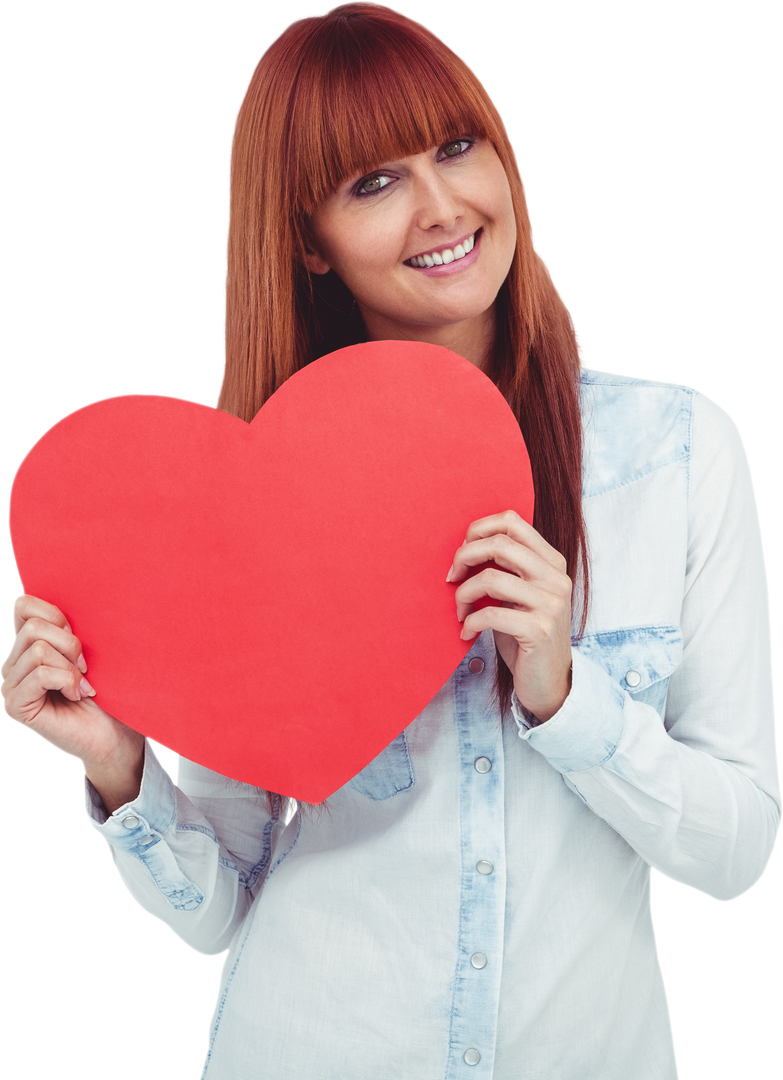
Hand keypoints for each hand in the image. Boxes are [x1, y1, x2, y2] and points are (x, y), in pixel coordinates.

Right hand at [1, 593, 144, 774]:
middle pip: (34, 625)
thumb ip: (69, 628)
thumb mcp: (87, 651)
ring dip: (70, 666)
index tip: (78, 635)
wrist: (113, 735)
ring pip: (38, 649)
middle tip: (85, 667)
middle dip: (69, 643)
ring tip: (81, 684)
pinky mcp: (15, 706)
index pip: (21, 604)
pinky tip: (76, 695)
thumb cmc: (105, 692)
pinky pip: (40, 674)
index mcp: (25, 644)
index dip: (55, 613)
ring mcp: (9, 686)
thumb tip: (76, 593)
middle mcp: (10, 663)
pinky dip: (67, 680)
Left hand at [447, 510, 572, 721]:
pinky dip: (469, 622)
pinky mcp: (539, 630)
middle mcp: (556, 578)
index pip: (512, 522)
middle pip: (499, 543)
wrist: (550, 682)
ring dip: (463, 595)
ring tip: (460, 611)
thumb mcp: (520, 594)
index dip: (478, 530)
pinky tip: (466, 632)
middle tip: (451, 577)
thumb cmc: (526, 635)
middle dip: (465, 557)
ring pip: (491, 578)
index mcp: (552, 562)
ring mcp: (551, 604)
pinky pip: (490, 614)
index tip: (461, 553)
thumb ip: (507, 568)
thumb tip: (466, 548)